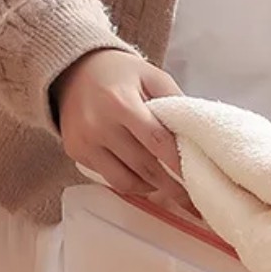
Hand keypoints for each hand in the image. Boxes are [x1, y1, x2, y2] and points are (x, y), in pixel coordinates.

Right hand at [54, 49, 189, 207]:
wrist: (71, 70)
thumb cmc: (120, 74)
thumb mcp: (151, 76)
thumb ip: (175, 101)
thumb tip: (198, 134)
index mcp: (121, 103)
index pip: (157, 142)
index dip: (179, 164)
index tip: (199, 179)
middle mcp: (99, 125)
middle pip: (144, 166)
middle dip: (172, 187)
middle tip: (192, 200)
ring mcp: (85, 141)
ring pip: (126, 181)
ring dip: (152, 189)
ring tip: (169, 188)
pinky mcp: (76, 152)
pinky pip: (110, 178)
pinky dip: (131, 182)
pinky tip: (145, 178)